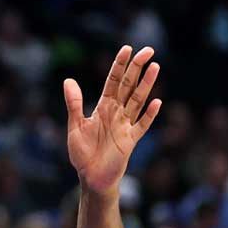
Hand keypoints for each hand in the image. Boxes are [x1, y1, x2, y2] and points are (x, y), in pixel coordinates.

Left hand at [64, 46, 162, 195]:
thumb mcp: (75, 126)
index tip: (127, 48)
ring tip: (155, 66)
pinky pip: (142, 126)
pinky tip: (158, 103)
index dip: (119, 66)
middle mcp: (116, 114)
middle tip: (148, 50)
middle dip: (137, 68)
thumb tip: (69, 80)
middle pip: (129, 86)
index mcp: (102, 108)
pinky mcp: (130, 141)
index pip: (113, 82)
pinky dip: (149, 115)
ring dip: (146, 85)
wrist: (91, 178)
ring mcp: (125, 126)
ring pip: (138, 101)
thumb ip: (74, 104)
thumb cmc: (82, 153)